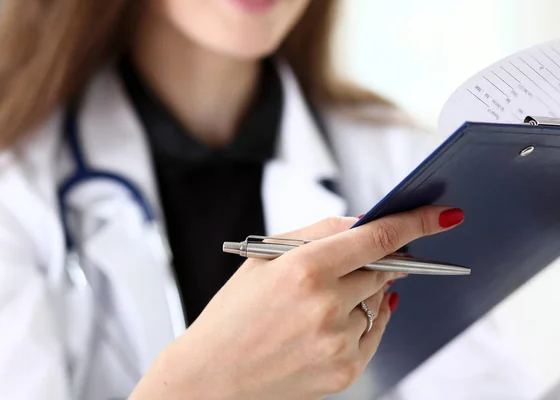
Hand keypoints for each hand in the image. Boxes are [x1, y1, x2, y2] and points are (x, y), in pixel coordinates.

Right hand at [131, 206, 463, 399]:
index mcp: (303, 268)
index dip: (416, 222)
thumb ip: (318, 231)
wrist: (211, 376)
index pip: (378, 238)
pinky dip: (361, 321)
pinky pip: (374, 333)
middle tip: (347, 268)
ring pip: (379, 303)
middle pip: (383, 270)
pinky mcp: (345, 371)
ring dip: (361, 296)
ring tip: (313, 309)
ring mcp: (338, 341)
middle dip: (376, 263)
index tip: (444, 215)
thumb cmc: (233, 313)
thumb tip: (364, 223)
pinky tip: (326, 324)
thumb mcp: (265, 258)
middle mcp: (326, 305)